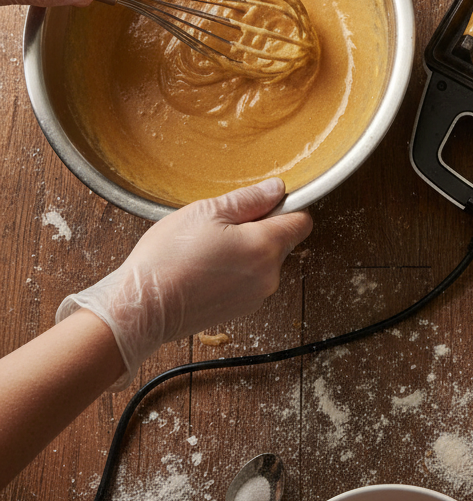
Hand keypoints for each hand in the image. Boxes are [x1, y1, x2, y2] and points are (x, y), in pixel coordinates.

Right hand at [55, 178, 312, 386]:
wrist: (142, 308)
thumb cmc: (169, 257)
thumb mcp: (207, 212)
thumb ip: (249, 199)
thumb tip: (276, 189)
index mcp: (266, 247)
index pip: (301, 222)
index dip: (286, 208)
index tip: (263, 203)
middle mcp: (269, 276)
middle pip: (281, 242)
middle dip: (259, 230)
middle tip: (221, 226)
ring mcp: (255, 298)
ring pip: (262, 264)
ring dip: (245, 253)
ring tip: (207, 249)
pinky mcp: (239, 312)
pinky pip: (247, 283)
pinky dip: (233, 274)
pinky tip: (204, 269)